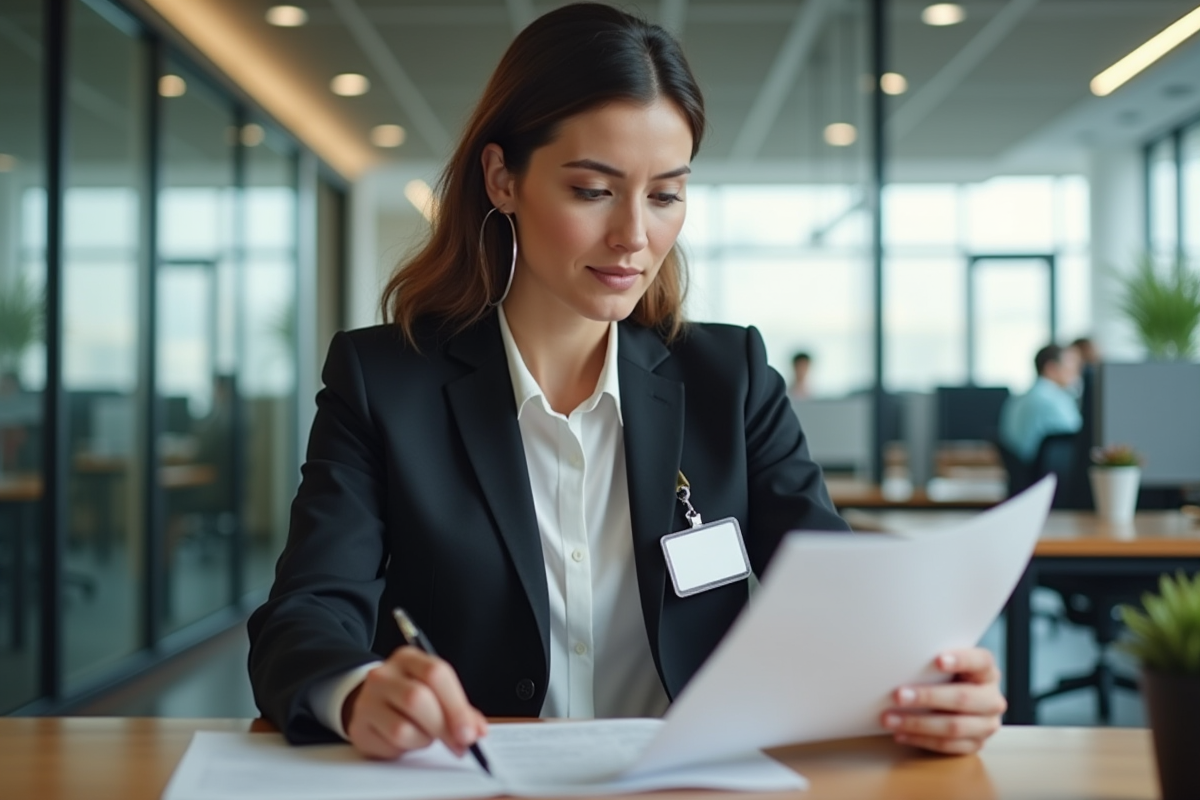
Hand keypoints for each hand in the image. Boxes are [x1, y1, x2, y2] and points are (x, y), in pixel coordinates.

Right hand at [343, 646, 487, 759]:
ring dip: (423, 740)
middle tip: (460, 745)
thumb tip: (478, 731)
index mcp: (408, 658)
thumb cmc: (410, 697)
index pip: (435, 674)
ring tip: (425, 737)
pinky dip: (405, 750)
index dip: (456, 706)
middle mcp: (384, 674)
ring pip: (402, 728)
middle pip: (417, 699)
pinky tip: (406, 742)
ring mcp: (367, 700)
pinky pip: (389, 745)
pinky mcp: (359, 727)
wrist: (371, 703)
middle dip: (444, 727)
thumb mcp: (435, 693)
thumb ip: (459, 709)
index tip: (471, 732)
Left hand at [881, 647, 1005, 754]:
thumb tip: (899, 657)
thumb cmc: (949, 678)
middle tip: (899, 695)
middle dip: (928, 697)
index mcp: (987, 673)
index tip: (938, 660)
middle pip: (963, 698)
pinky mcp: (976, 744)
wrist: (962, 703)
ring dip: (918, 724)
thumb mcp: (947, 666)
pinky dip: (921, 740)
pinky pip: (947, 745)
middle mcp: (992, 699)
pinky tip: (900, 734)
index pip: (980, 662)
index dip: (961, 660)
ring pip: (954, 727)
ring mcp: (987, 725)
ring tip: (891, 719)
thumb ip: (934, 662)